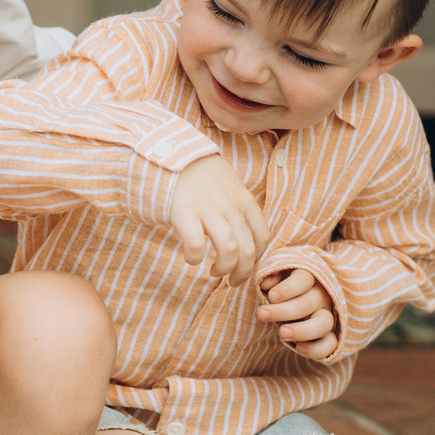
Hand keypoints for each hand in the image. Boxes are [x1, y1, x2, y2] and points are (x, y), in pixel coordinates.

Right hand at [170, 154, 267, 283]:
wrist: (171, 153)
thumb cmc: (200, 173)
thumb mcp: (230, 184)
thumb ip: (240, 206)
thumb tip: (246, 232)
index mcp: (245, 201)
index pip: (263, 237)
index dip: (257, 258)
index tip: (246, 266)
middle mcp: (231, 207)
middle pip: (248, 250)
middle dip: (243, 272)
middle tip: (232, 281)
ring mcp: (208, 210)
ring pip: (229, 250)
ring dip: (224, 268)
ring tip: (214, 272)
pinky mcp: (184, 213)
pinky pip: (196, 245)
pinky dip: (195, 258)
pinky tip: (191, 259)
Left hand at [258, 266, 338, 358]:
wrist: (286, 309)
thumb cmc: (276, 290)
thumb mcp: (272, 280)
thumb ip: (269, 278)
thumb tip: (265, 283)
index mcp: (308, 278)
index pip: (304, 279)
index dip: (288, 288)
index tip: (271, 296)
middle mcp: (321, 296)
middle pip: (308, 302)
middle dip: (283, 311)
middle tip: (261, 314)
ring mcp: (326, 317)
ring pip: (324, 323)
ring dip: (302, 330)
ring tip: (281, 333)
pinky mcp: (328, 337)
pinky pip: (330, 345)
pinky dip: (317, 348)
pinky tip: (298, 348)